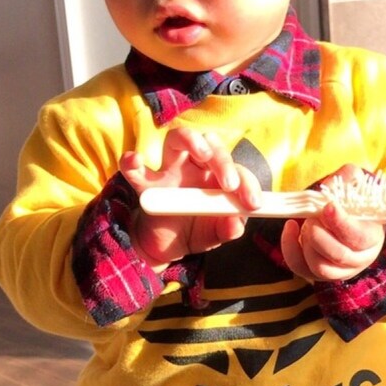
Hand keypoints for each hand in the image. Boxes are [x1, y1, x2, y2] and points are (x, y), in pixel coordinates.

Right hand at [121, 126, 261, 267]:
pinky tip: (134, 161)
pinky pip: (134, 169)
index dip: (248, 183)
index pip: (236, 168)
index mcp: (218, 176)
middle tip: (230, 185)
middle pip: (210, 144)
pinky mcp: (146, 186)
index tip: (253, 204)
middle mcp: (196, 166)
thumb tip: (237, 224)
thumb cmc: (197, 230)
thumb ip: (229, 228)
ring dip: (191, 140)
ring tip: (202, 154)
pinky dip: (132, 162)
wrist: (166, 246)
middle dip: (224, 160)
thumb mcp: (217, 234)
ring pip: (177, 138)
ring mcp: (170, 172)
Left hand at [280, 165, 383, 281]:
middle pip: (338, 255)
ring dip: (307, 242)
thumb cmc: (352, 200)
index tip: (327, 206)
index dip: (341, 223)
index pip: (358, 237)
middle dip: (320, 234)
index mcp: (372, 237)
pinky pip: (300, 267)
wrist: (345, 214)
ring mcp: (339, 270)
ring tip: (307, 223)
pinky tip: (290, 227)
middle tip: (312, 216)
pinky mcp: (318, 273)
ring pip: (320, 267)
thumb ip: (347, 179)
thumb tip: (329, 187)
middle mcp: (359, 258)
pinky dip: (290, 248)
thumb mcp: (355, 184)